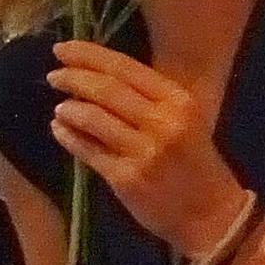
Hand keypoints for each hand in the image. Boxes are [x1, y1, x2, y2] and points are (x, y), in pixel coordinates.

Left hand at [43, 40, 242, 253]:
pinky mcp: (126, 179)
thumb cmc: (196, 164)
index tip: (63, 49)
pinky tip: (59, 129)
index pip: (125, 67)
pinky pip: (88, 151)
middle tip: (53, 75)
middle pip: (106, 90)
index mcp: (178, 101)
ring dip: (69, 109)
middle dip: (73, 78)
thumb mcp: (184, 121)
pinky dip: (68, 136)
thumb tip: (97, 77)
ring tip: (59, 107)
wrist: (212, 215)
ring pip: (93, 119)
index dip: (88, 55)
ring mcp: (144, 152)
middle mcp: (162, 122)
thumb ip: (147, 100)